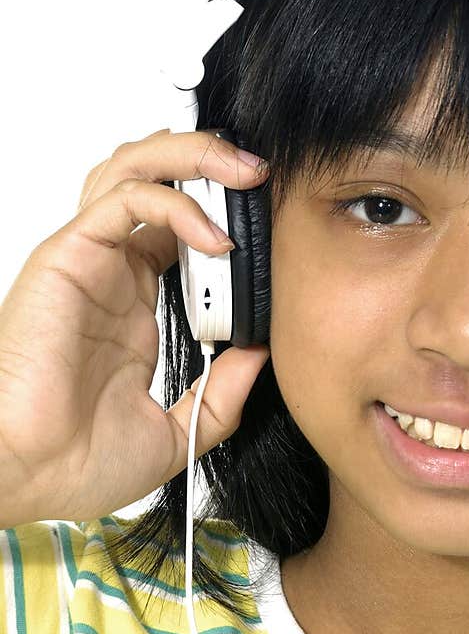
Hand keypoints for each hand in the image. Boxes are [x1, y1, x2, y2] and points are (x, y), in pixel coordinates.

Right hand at [0, 129, 270, 528]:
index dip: (225, 216)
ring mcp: (90, 261)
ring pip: (135, 170)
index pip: (179, 231)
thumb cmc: (76, 461)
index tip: (272, 225)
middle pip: (154, 180)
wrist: (31, 475)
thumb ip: (220, 397)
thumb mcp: (175, 434)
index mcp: (132, 308)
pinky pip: (125, 200)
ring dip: (193, 158)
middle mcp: (110, 275)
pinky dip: (175, 204)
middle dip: (211, 162)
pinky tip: (214, 238)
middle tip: (263, 174)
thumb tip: (261, 355)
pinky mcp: (69, 256)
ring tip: (245, 171)